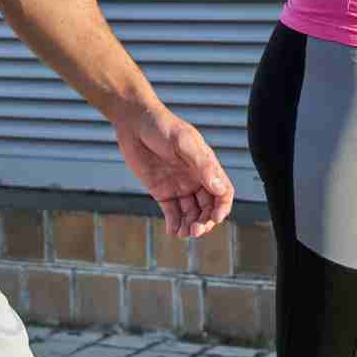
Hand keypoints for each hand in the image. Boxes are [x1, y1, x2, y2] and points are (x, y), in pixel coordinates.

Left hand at [111, 102, 234, 239]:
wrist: (134, 122)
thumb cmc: (161, 126)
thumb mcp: (183, 142)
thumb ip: (202, 164)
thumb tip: (219, 187)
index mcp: (206, 166)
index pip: (223, 192)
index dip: (222, 207)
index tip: (215, 218)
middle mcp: (195, 178)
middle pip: (208, 207)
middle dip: (205, 221)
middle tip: (195, 230)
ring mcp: (179, 186)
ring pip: (191, 213)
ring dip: (190, 225)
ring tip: (184, 233)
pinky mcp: (161, 191)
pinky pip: (172, 212)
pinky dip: (174, 223)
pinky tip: (173, 231)